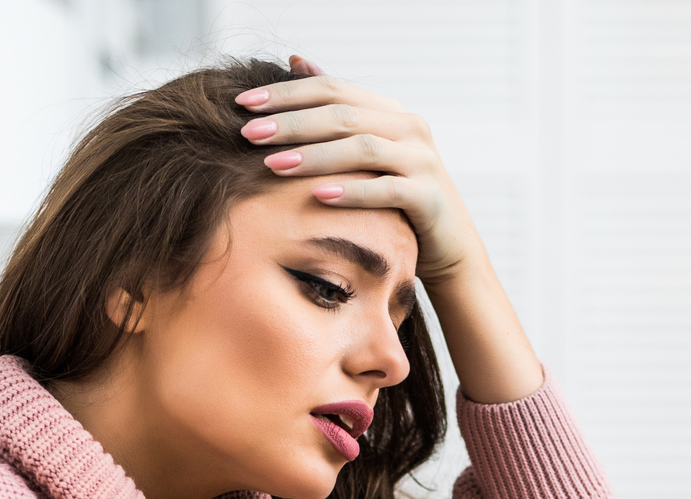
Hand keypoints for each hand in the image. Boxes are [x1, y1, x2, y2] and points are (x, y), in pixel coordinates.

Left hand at [234, 55, 483, 287]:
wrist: (447, 246)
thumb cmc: (396, 199)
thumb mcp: (367, 150)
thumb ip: (337, 109)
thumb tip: (295, 60)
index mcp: (389, 111)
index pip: (332, 89)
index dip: (286, 93)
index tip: (243, 103)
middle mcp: (409, 127)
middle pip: (343, 114)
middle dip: (291, 122)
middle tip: (248, 133)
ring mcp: (422, 160)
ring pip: (363, 148)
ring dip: (314, 155)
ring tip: (272, 164)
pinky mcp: (429, 197)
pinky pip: (387, 190)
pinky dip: (353, 192)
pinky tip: (319, 196)